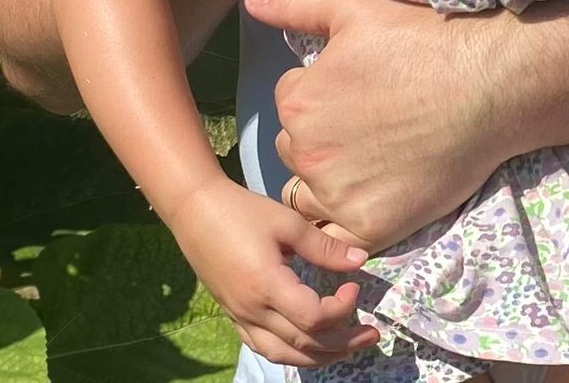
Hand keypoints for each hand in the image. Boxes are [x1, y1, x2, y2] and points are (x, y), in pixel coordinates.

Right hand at [165, 178, 376, 370]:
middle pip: (303, 344)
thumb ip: (324, 247)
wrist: (196, 211)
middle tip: (372, 334)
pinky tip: (307, 346)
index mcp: (267, 286)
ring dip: (318, 356)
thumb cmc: (243, 212)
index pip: (313, 319)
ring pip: (283, 354)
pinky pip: (264, 347)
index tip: (355, 286)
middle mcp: (252, 311)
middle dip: (342, 343)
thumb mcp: (287, 222)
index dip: (342, 309)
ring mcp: (240, 317)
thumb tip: (361, 261)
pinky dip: (290, 353)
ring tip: (346, 348)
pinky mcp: (234, 316)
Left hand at [249, 0, 508, 249]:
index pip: (291, 102)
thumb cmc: (426, 41)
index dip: (322, 92)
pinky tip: (377, 194)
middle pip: (295, 149)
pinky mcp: (371, 226)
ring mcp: (338, 195)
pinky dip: (347, 220)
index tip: (360, 89)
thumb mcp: (356, 10)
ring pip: (309, 194)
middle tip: (371, 123)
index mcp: (298, 101)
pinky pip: (337, 234)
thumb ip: (296, 6)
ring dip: (329, 181)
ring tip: (377, 157)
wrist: (492, 83)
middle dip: (320, 138)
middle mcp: (307, 152)